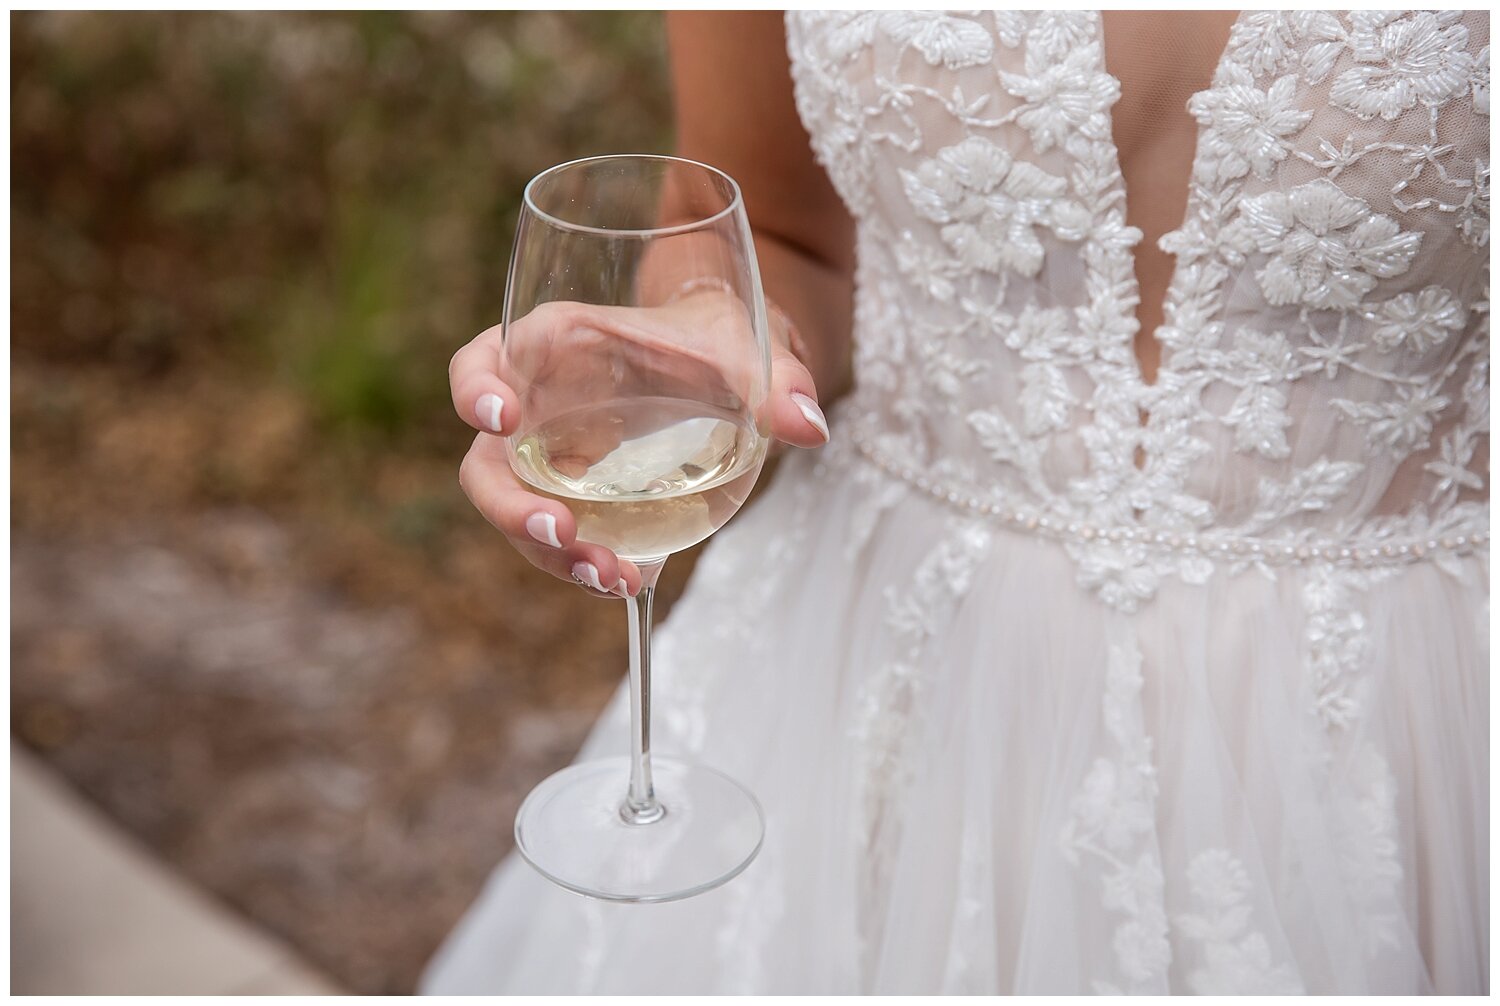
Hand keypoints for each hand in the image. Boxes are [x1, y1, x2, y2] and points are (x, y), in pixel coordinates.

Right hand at [449, 291, 827, 596]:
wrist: (727, 371)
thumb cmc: (721, 343)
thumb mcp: (753, 351)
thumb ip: (782, 381)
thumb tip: (810, 426)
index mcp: (555, 347)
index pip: (482, 362)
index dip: (474, 388)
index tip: (499, 417)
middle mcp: (538, 407)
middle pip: (488, 463)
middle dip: (512, 505)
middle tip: (563, 533)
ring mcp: (553, 460)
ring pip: (521, 514)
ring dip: (553, 555)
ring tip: (615, 577)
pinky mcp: (579, 501)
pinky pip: (564, 539)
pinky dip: (588, 564)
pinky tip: (634, 578)